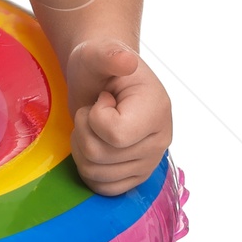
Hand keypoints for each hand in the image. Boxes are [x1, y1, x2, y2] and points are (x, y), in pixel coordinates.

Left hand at [65, 40, 172, 196]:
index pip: (116, 135)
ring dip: (81, 147)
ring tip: (92, 125)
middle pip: (101, 156)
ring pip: (96, 174)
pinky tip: (93, 143)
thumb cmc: (99, 65)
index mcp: (158, 109)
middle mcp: (160, 140)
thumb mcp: (98, 54)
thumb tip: (127, 61)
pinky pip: (102, 188)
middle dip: (83, 129)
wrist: (102, 80)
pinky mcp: (135, 177)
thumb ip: (109, 55)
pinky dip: (87, 168)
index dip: (95, 117)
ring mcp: (149, 162)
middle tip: (92, 110)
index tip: (102, 98)